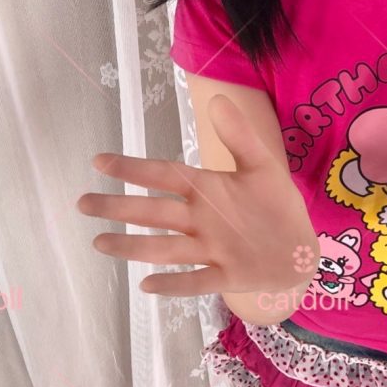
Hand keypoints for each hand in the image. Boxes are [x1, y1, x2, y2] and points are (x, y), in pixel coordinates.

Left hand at [76, 94, 318, 296]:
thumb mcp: (265, 165)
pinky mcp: (224, 278)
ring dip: (130, 247)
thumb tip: (217, 99)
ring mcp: (214, 252)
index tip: (99, 162)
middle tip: (81, 204)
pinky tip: (145, 286)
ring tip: (98, 243)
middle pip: (153, 213)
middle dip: (116, 208)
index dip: (131, 168)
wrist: (306, 253)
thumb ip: (240, 135)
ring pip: (163, 250)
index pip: (164, 174)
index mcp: (212, 189)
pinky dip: (171, 286)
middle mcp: (206, 221)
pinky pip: (193, 283)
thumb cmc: (279, 207)